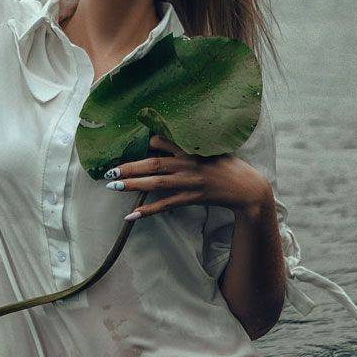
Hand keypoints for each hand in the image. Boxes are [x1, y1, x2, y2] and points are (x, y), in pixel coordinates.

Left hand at [104, 134, 271, 220]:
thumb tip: (161, 140)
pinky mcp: (192, 198)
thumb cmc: (228, 166)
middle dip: (130, 167)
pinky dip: (148, 210)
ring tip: (113, 186)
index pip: (165, 142)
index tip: (132, 144)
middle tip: (109, 170)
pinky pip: (166, 205)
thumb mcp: (211, 148)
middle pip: (153, 165)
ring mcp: (190, 182)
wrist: (248, 188)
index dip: (148, 142)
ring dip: (133, 185)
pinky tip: (131, 215)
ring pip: (156, 184)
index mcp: (192, 149)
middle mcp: (188, 164)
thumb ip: (188, 144)